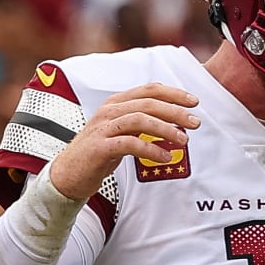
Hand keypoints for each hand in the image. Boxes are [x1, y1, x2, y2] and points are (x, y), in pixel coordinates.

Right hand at [49, 82, 200, 202]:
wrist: (69, 174)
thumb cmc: (100, 153)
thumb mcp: (123, 133)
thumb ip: (143, 125)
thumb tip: (175, 125)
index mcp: (116, 103)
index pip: (149, 90)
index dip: (173, 93)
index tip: (194, 102)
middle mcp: (110, 111)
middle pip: (148, 103)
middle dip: (175, 111)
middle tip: (196, 122)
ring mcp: (104, 128)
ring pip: (140, 119)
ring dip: (165, 129)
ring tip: (184, 140)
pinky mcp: (101, 147)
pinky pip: (130, 144)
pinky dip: (151, 149)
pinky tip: (165, 156)